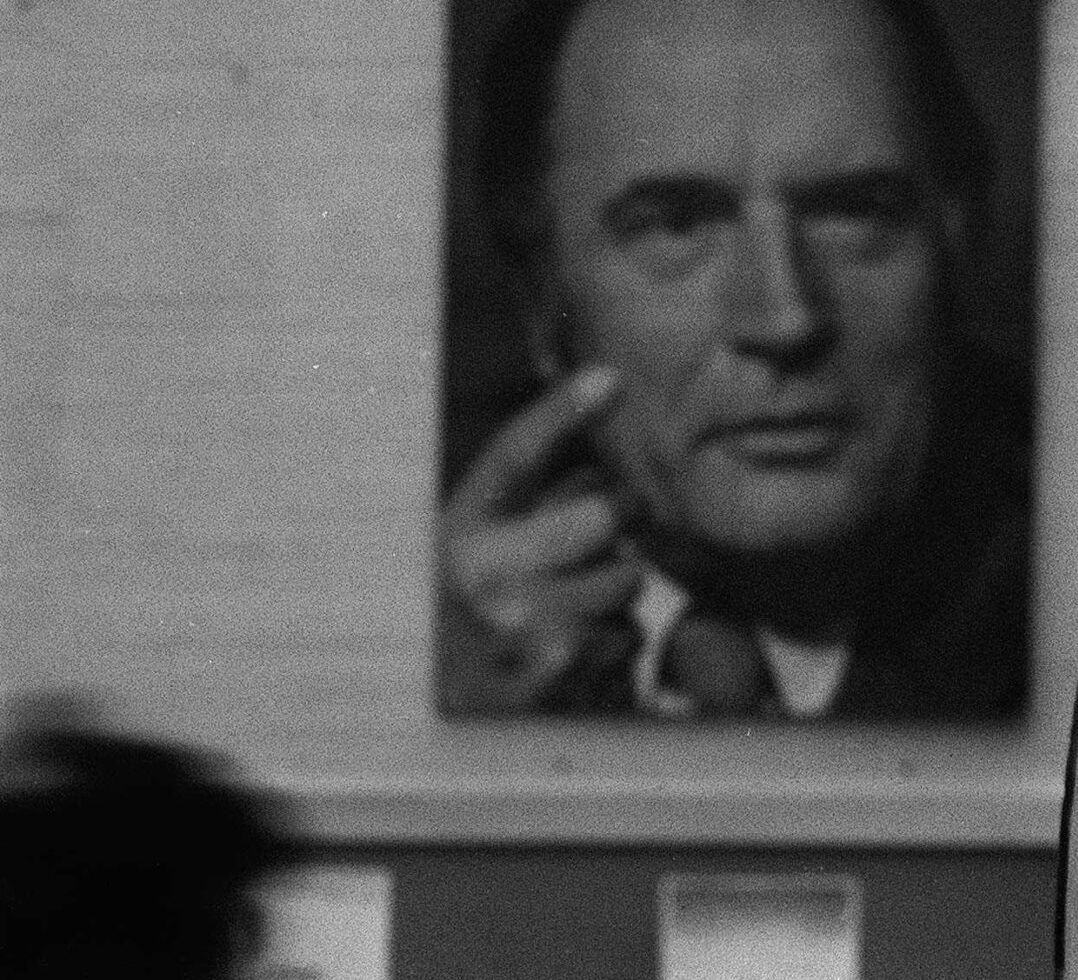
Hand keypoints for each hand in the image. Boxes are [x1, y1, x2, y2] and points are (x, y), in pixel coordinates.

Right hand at [437, 366, 641, 711]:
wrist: (423, 727)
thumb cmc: (469, 618)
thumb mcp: (476, 546)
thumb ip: (530, 496)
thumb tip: (603, 403)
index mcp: (459, 529)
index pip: (515, 456)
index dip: (562, 411)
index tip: (611, 379)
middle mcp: (482, 572)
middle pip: (604, 514)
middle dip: (616, 523)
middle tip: (594, 541)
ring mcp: (521, 623)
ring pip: (625, 579)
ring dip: (613, 593)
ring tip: (562, 611)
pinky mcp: (556, 673)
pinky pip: (626, 637)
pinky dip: (613, 646)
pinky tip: (567, 655)